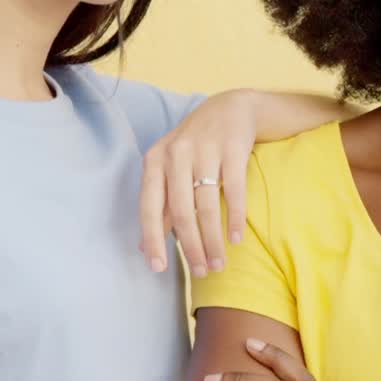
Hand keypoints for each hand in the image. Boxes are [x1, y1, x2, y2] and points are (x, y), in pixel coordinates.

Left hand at [139, 91, 254, 277]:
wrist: (230, 107)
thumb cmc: (195, 147)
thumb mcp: (171, 170)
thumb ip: (160, 206)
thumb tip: (144, 248)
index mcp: (155, 160)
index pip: (149, 207)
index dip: (152, 239)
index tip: (158, 268)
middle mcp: (176, 153)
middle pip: (181, 211)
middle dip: (191, 247)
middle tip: (200, 272)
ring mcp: (205, 149)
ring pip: (207, 205)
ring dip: (213, 240)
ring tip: (218, 263)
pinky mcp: (233, 148)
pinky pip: (234, 190)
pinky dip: (235, 218)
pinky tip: (236, 238)